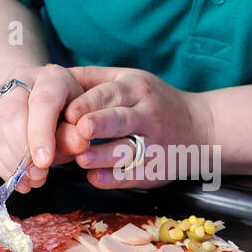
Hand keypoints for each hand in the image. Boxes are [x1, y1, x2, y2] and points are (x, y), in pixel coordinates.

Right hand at [0, 64, 84, 187]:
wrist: (40, 102)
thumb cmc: (67, 112)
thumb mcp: (80, 120)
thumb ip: (77, 133)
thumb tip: (78, 144)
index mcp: (50, 78)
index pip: (42, 102)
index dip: (41, 134)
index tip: (45, 162)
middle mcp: (20, 82)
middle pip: (11, 112)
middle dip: (23, 150)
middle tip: (38, 175)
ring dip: (12, 162)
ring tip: (32, 181)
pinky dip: (3, 166)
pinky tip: (19, 180)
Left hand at [61, 66, 214, 188]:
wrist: (200, 128)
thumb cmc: (154, 101)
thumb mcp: (130, 79)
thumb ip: (93, 78)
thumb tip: (50, 73)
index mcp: (138, 90)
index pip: (111, 94)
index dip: (89, 103)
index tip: (69, 112)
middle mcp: (148, 115)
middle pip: (120, 120)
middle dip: (99, 124)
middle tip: (79, 130)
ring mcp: (154, 144)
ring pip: (127, 150)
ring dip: (103, 156)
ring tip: (82, 159)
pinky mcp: (155, 170)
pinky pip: (133, 175)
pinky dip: (113, 178)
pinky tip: (94, 178)